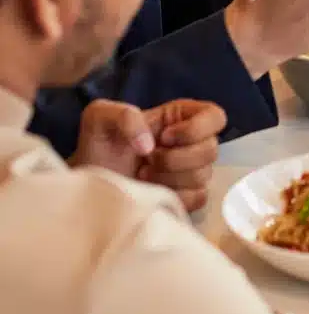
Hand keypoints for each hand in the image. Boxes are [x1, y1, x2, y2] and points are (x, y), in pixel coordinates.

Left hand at [71, 98, 226, 215]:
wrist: (88, 184)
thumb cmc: (96, 146)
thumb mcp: (99, 116)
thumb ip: (125, 116)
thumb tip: (150, 145)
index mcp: (179, 117)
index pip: (215, 116)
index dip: (196, 129)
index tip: (165, 138)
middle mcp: (190, 142)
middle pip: (211, 149)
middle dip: (176, 159)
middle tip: (147, 161)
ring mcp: (190, 172)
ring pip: (204, 176)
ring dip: (170, 178)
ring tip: (143, 177)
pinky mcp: (186, 197)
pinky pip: (198, 198)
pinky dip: (175, 196)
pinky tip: (153, 192)